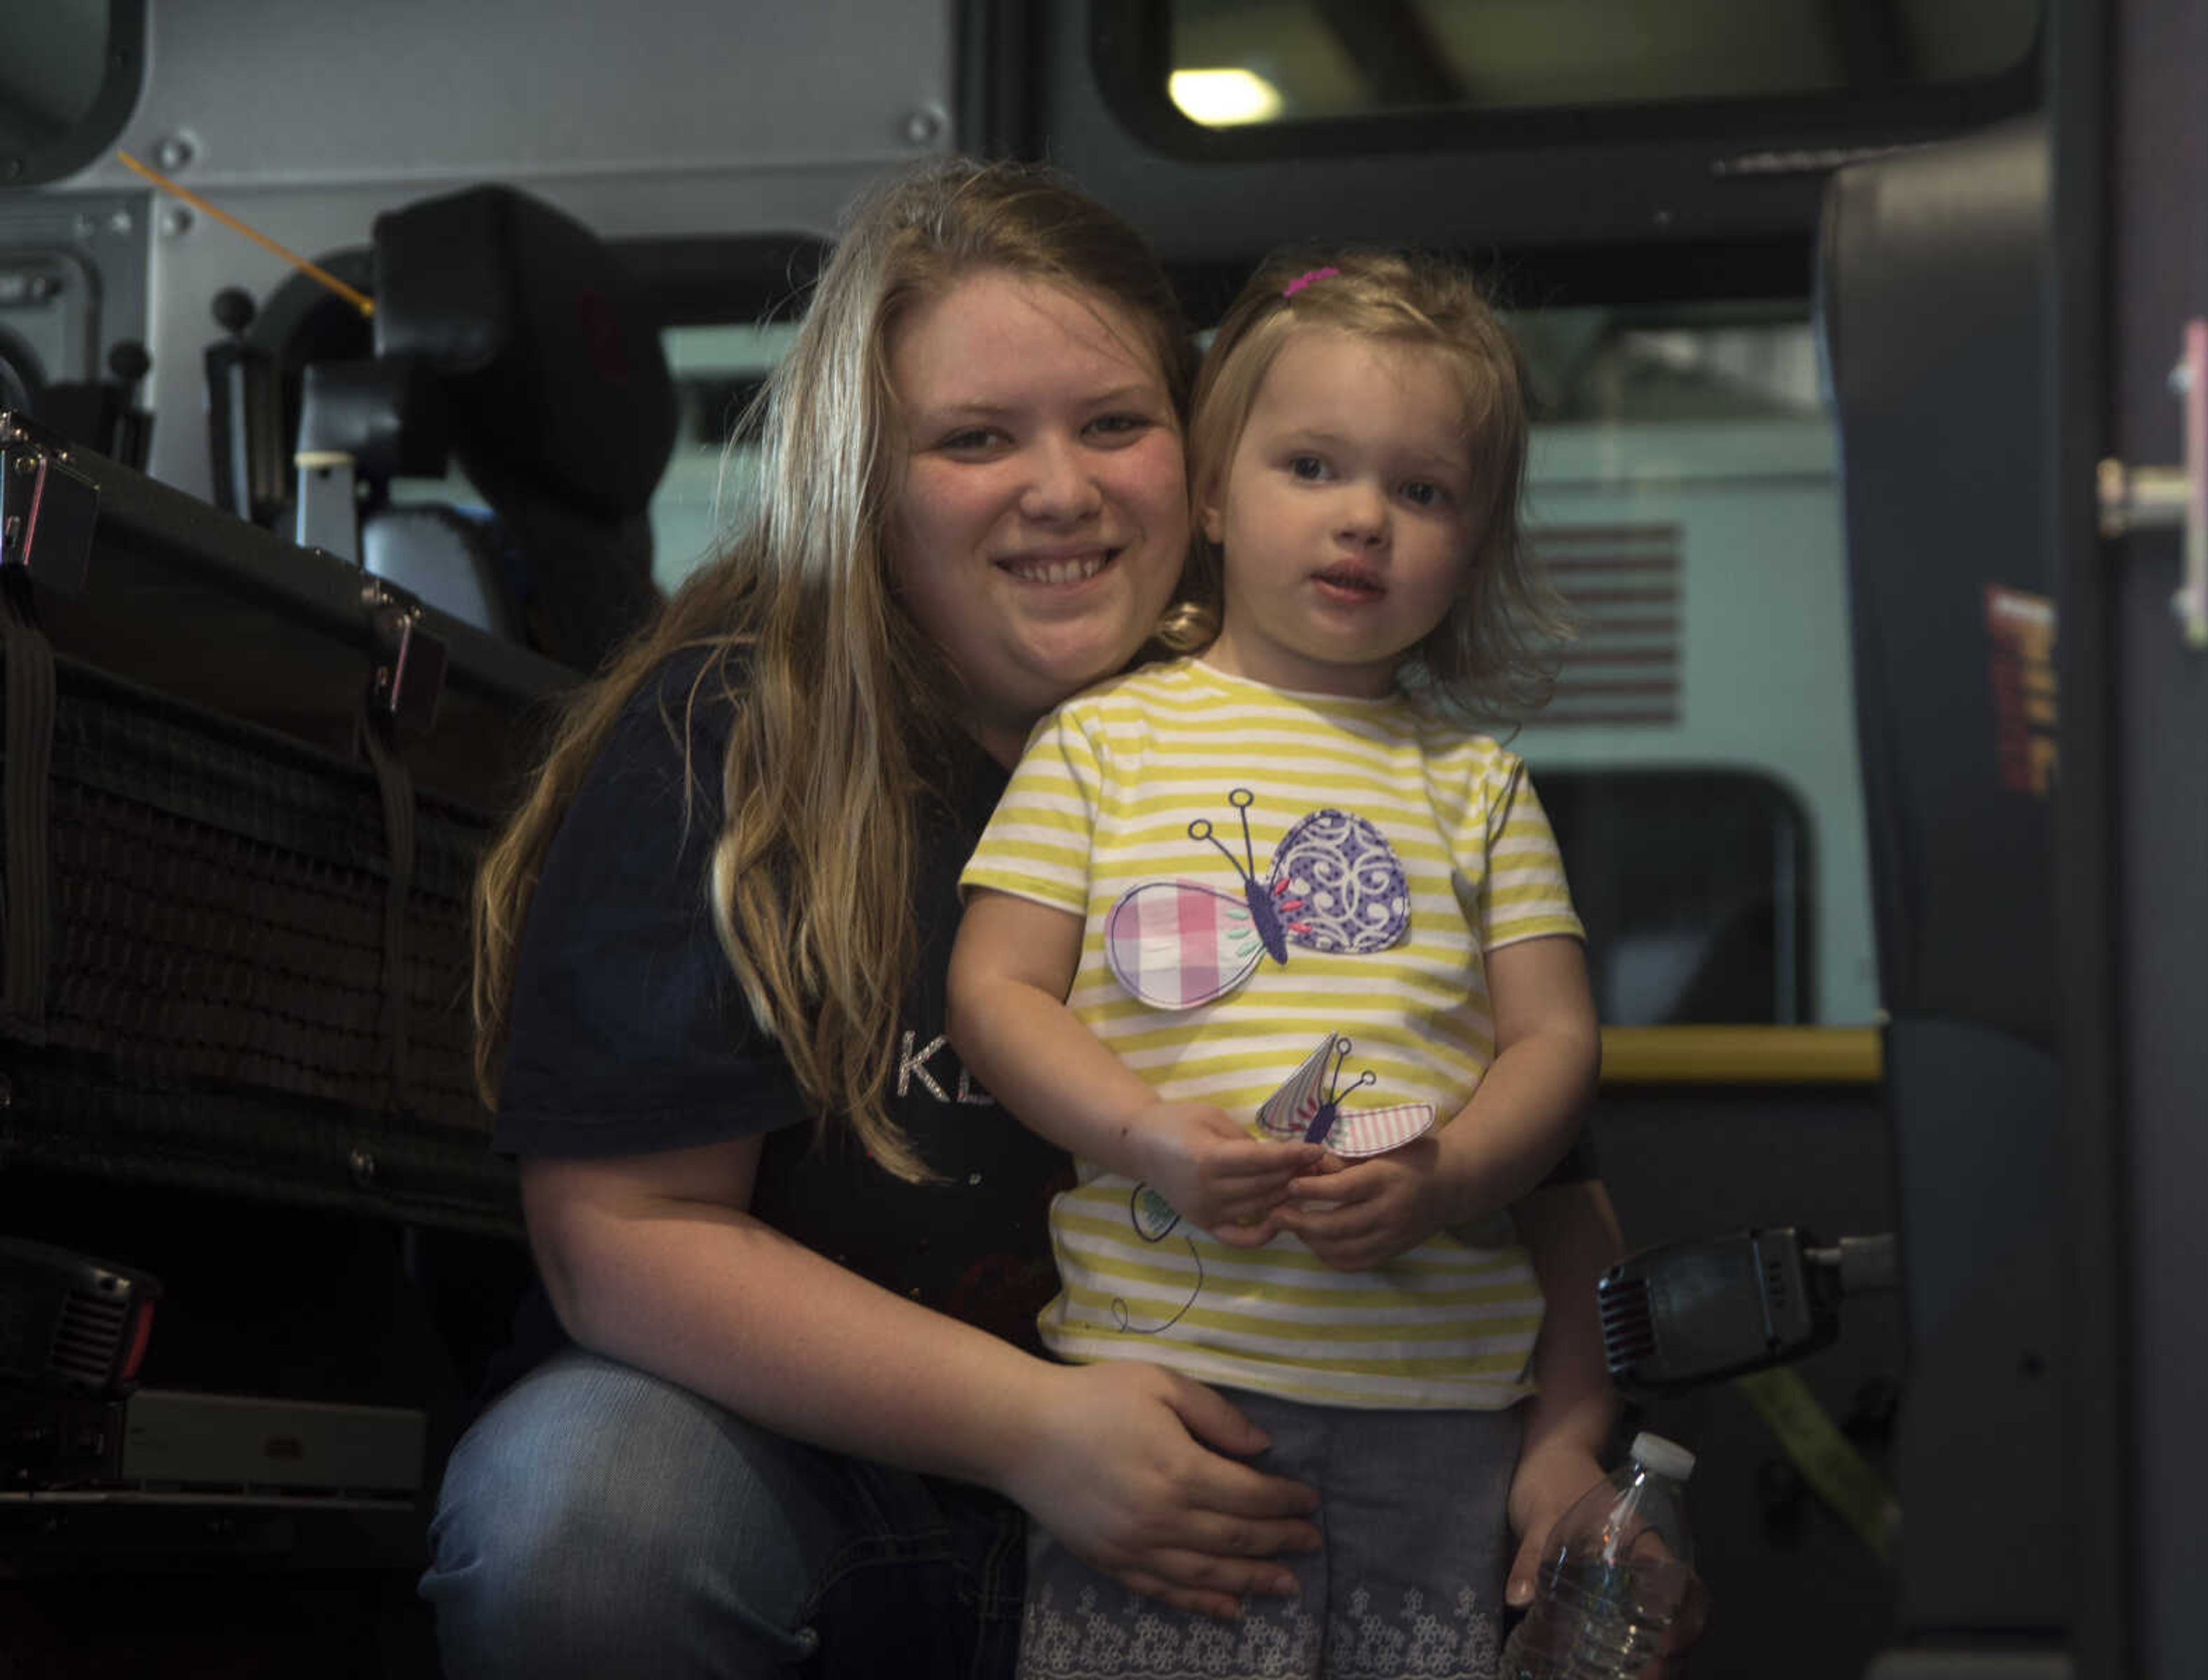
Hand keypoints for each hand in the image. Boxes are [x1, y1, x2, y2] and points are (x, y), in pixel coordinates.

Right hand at [999, 1361, 1322, 1619]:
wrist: (1021, 1432)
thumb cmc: (1093, 1398)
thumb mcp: (1160, 1384)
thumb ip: (1216, 1415)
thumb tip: (1262, 1447)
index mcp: (1181, 1471)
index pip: (1251, 1495)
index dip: (1286, 1501)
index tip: (1312, 1502)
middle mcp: (1164, 1519)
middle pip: (1237, 1539)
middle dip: (1281, 1542)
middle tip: (1313, 1544)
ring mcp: (1137, 1548)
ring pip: (1208, 1575)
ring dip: (1253, 1581)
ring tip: (1288, 1586)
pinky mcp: (1113, 1563)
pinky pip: (1167, 1592)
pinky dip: (1202, 1604)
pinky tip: (1229, 1608)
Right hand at [1129, 1102, 1322, 1245]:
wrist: (1139, 1145)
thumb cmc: (1177, 1121)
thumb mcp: (1212, 1117)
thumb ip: (1245, 1139)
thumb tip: (1280, 1157)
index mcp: (1209, 1158)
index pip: (1262, 1160)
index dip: (1293, 1156)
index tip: (1318, 1150)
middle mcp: (1208, 1190)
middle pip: (1265, 1185)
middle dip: (1295, 1173)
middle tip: (1318, 1164)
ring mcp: (1206, 1211)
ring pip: (1259, 1208)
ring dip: (1285, 1196)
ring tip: (1305, 1182)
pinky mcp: (1203, 1223)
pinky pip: (1238, 1238)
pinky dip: (1262, 1235)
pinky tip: (1279, 1220)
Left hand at [1272, 1137, 1446, 1269]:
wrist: (1451, 1184)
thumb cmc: (1411, 1156)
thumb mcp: (1382, 1146)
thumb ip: (1345, 1159)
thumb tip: (1307, 1166)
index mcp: (1387, 1178)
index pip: (1342, 1189)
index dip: (1312, 1190)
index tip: (1289, 1185)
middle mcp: (1391, 1210)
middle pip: (1338, 1225)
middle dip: (1302, 1223)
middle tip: (1277, 1215)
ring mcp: (1394, 1235)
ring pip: (1344, 1249)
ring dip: (1312, 1242)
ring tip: (1293, 1228)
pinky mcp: (1394, 1250)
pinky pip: (1357, 1263)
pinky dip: (1331, 1257)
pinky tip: (1316, 1244)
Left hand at [1505, 1443, 1707, 1677]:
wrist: (1547, 1461)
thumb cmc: (1552, 1480)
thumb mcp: (1541, 1515)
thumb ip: (1531, 1554)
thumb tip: (1518, 1598)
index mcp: (1642, 1543)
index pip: (1680, 1583)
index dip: (1682, 1618)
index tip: (1664, 1645)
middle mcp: (1647, 1567)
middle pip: (1681, 1616)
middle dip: (1672, 1654)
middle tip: (1645, 1678)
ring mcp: (1633, 1582)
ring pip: (1663, 1627)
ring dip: (1657, 1659)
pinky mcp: (1613, 1593)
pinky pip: (1636, 1627)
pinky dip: (1634, 1654)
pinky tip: (1611, 1672)